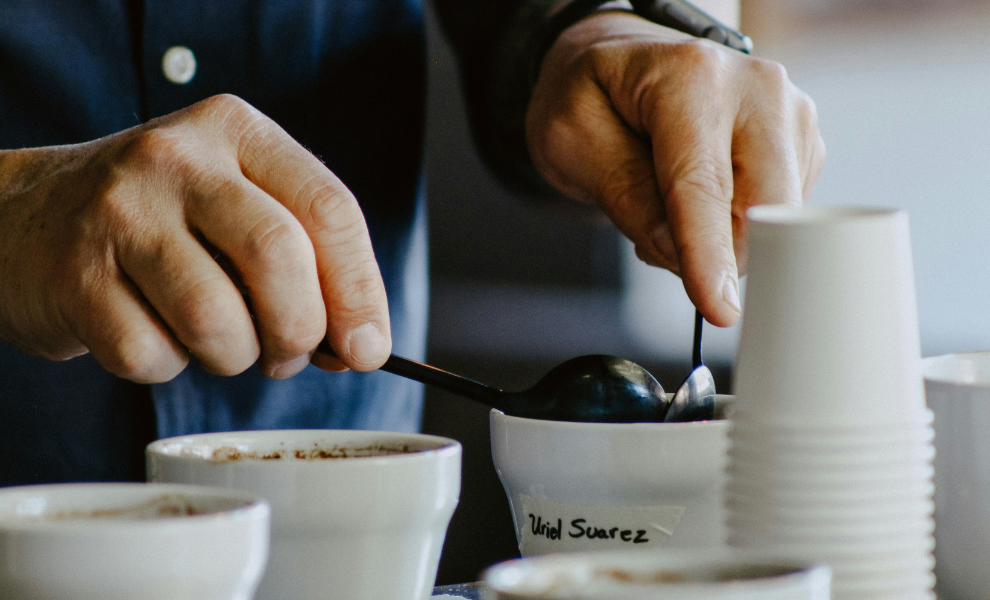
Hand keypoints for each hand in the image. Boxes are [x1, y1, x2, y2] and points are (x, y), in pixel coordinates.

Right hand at [0, 94, 389, 382]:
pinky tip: (156, 334)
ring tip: (222, 343)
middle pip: (277, 257)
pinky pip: (152, 355)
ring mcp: (119, 213)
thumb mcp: (238, 205)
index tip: (369, 347)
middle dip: (301, 329)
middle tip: (291, 354)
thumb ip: (307, 260)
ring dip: (234, 357)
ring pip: (216, 319)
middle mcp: (177, 159)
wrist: (27, 217)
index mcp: (236, 131)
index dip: (360, 291)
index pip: (329, 208)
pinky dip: (169, 366)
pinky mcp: (75, 276)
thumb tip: (361, 343)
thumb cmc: (163, 221)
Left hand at [526, 11, 824, 326]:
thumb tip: (677, 252)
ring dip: (719, 238)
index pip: (703, 185)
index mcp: (691, 76)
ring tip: (667, 200)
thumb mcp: (573, 140)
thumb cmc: (593, 96)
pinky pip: (780, 214)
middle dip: (714, 251)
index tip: (720, 309)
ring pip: (775, 219)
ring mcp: (789, 112)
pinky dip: (736, 225)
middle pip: (762, 208)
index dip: (709, 254)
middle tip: (652, 239)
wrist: (624, 63)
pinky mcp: (802, 141)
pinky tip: (703, 197)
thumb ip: (624, 194)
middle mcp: (755, 87)